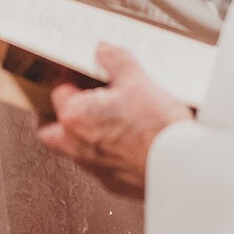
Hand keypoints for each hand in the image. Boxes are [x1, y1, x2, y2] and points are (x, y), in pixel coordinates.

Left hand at [34, 43, 192, 197]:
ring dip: (84, 135)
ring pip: (75, 151)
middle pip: (52, 131)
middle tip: (76, 102)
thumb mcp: (136, 79)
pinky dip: (107, 154)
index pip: (58, 93)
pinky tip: (125, 142)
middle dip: (60, 116)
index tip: (81, 74)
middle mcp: (77, 146)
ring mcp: (95, 168)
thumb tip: (104, 50)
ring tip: (105, 119)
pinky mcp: (114, 183)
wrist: (182, 166)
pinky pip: (101, 166)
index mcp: (75, 117)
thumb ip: (114, 59)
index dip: (70, 80)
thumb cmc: (157, 127)